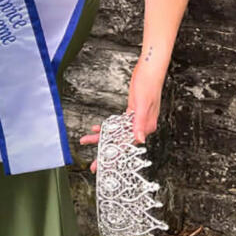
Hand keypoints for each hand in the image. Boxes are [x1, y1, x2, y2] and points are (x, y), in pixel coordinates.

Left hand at [77, 55, 167, 172]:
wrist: (149, 69)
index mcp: (146, 126)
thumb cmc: (149, 83)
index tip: (104, 166)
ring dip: (101, 137)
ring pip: (116, 133)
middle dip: (105, 152)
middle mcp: (142, 126)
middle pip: (120, 143)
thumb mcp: (143, 104)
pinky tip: (96, 127)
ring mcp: (136, 119)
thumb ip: (140, 123)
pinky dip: (107, 127)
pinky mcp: (132, 113)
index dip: (114, 156)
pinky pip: (118, 124)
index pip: (127, 146)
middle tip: (93, 164)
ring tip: (86, 140)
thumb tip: (139, 139)